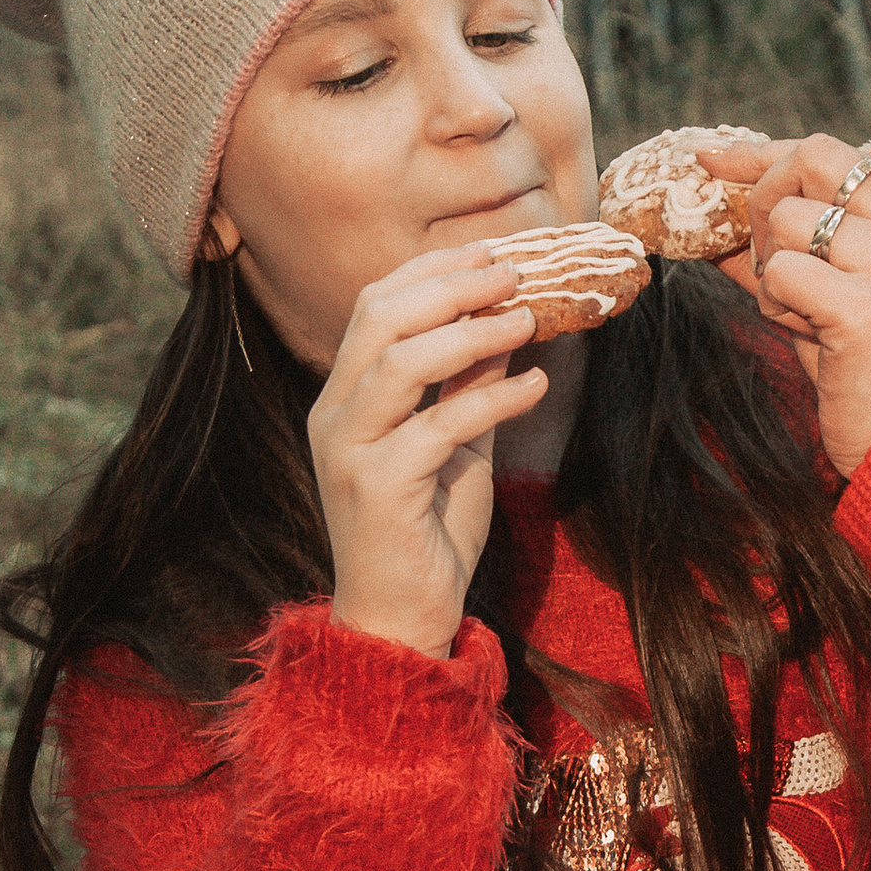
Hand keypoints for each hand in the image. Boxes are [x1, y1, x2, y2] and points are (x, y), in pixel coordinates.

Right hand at [306, 246, 546, 655]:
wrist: (402, 617)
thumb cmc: (428, 530)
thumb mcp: (458, 444)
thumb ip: (471, 386)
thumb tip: (508, 324)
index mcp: (345, 397)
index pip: (373, 307)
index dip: (432, 271)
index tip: (491, 252)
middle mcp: (335, 415)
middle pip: (379, 319)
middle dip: (450, 285)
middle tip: (513, 272)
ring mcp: (349, 451)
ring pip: (400, 362)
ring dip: (471, 333)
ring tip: (528, 320)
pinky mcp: (378, 489)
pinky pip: (437, 427)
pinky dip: (493, 399)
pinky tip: (536, 387)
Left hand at [704, 133, 870, 480]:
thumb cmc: (868, 372)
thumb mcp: (825, 292)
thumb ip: (778, 247)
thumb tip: (709, 214)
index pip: (827, 151)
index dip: (760, 155)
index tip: (709, 159)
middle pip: (807, 162)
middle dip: (760, 205)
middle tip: (766, 263)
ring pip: (784, 220)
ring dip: (771, 274)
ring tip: (804, 317)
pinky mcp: (867, 307)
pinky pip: (780, 274)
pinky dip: (776, 307)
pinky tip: (809, 337)